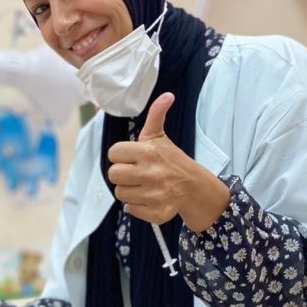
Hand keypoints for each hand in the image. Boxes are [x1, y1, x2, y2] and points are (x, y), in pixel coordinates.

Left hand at [107, 92, 229, 230]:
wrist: (193, 186)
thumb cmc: (171, 160)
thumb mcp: (160, 137)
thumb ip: (156, 115)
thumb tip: (167, 95)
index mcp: (148, 152)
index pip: (114, 153)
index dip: (120, 155)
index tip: (131, 158)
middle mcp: (151, 173)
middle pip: (113, 175)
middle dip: (122, 174)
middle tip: (135, 173)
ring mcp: (154, 194)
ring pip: (120, 194)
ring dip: (129, 190)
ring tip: (142, 185)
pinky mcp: (156, 211)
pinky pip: (131, 210)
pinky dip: (137, 206)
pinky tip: (148, 198)